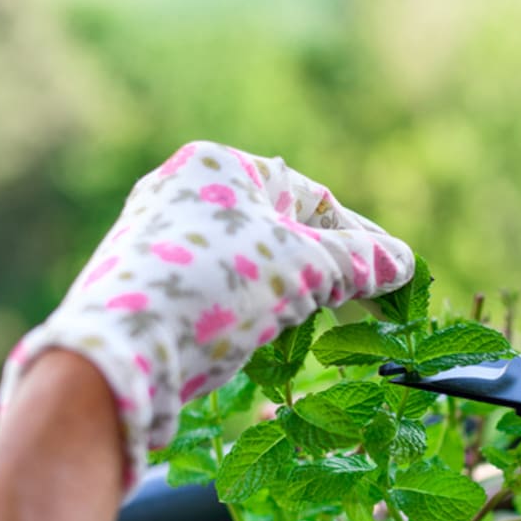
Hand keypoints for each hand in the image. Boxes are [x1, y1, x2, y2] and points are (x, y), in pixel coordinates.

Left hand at [0, 142, 413, 483]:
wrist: (119, 354)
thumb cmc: (215, 289)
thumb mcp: (303, 268)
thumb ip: (359, 261)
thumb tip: (402, 262)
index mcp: (216, 166)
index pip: (311, 196)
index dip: (361, 240)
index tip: (394, 280)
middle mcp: (179, 194)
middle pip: (278, 231)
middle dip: (323, 274)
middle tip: (363, 312)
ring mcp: (155, 243)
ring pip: (245, 267)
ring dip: (285, 300)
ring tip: (307, 334)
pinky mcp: (141, 291)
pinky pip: (210, 296)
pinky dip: (244, 318)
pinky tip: (256, 347)